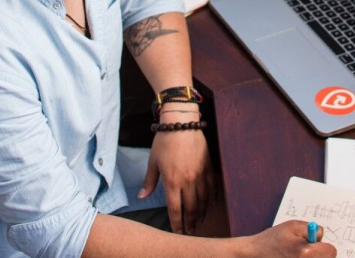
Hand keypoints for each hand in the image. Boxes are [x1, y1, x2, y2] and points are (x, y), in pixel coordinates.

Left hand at [139, 111, 215, 234]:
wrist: (182, 123)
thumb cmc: (164, 141)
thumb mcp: (153, 162)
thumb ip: (150, 182)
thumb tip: (142, 196)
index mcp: (172, 181)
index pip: (176, 208)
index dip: (177, 222)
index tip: (178, 231)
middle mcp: (188, 180)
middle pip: (192, 208)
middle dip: (191, 222)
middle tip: (191, 231)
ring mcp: (200, 174)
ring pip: (203, 200)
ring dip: (202, 213)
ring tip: (200, 221)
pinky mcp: (208, 166)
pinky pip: (212, 186)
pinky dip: (212, 197)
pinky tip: (211, 204)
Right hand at [241, 221, 336, 257]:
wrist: (255, 255)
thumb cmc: (271, 240)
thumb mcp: (292, 226)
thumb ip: (312, 229)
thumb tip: (322, 236)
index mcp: (306, 252)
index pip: (331, 251)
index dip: (324, 246)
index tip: (316, 244)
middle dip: (320, 254)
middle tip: (305, 251)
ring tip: (297, 255)